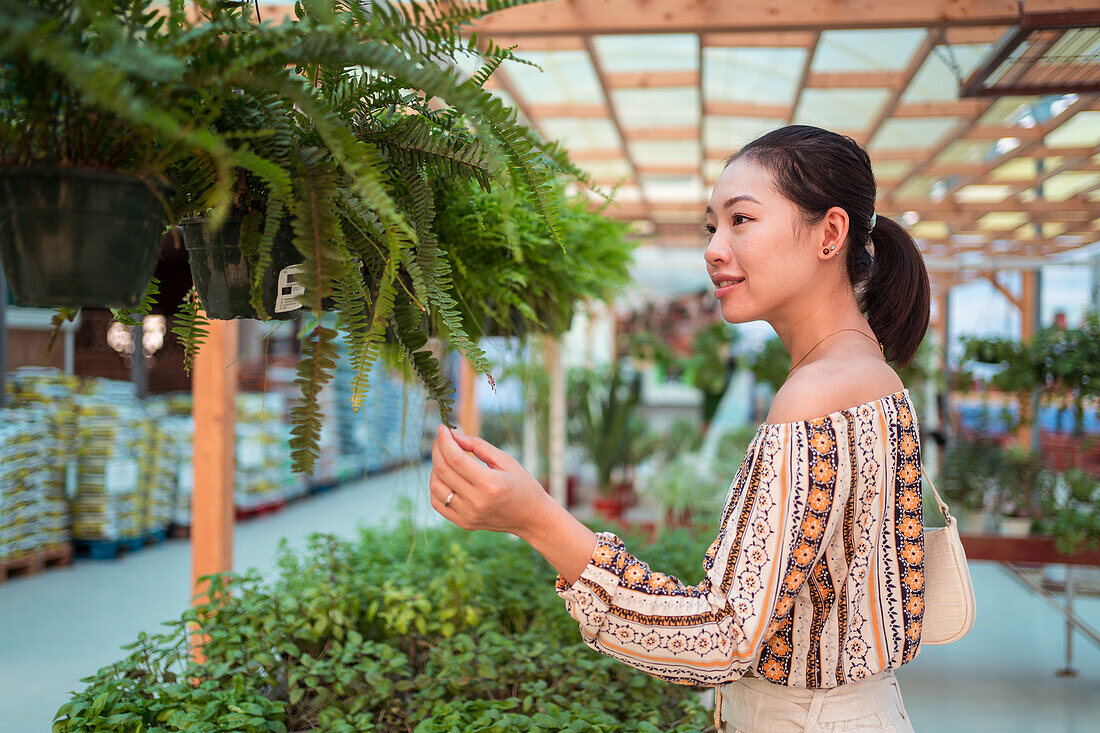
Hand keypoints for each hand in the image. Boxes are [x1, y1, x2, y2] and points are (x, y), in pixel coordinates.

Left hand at [429, 423, 554, 536]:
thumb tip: (454, 435)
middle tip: (441, 438)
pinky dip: (437, 486)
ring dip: (435, 467)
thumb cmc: (522, 484)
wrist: (532, 517)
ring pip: (436, 486)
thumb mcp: (505, 460)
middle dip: (438, 449)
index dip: (445, 440)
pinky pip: (438, 503)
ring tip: (445, 457)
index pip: (456, 458)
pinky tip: (446, 476)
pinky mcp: (464, 523)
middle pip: (443, 470)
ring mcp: (468, 515)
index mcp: (490, 484)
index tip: (442, 427)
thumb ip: (478, 446)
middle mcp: (477, 502)